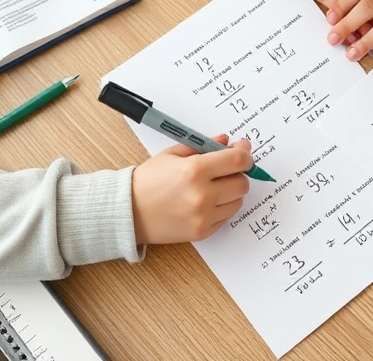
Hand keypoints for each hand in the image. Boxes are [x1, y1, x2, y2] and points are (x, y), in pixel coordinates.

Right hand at [131, 134, 252, 243]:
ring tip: (213, 187)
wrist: (128, 211)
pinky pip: (226, 217)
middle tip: (226, 170)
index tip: (242, 151)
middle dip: (238, 174)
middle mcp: (202, 194)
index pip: (237, 160)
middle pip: (242, 182)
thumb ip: (202, 146)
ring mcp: (204, 216)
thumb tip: (227, 141)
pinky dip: (221, 208)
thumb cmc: (148, 180)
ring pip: (238, 201)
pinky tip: (205, 202)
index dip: (244, 154)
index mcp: (195, 170)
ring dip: (231, 192)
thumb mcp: (172, 155)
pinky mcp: (203, 232)